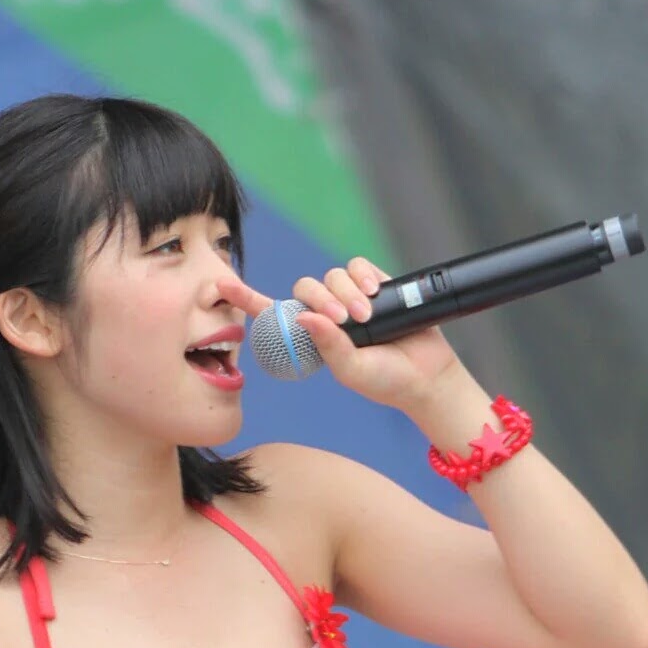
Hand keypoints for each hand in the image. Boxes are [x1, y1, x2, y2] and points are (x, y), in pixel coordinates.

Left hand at [217, 258, 461, 411]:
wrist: (427, 375)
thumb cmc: (385, 381)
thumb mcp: (351, 370)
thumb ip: (328, 345)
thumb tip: (304, 316)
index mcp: (312, 337)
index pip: (274, 313)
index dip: (247, 298)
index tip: (220, 284)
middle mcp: (327, 314)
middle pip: (307, 287)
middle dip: (322, 301)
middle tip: (345, 321)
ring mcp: (351, 298)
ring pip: (332, 276)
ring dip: (347, 293)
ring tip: (367, 317)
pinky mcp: (376, 285)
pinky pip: (358, 265)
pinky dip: (363, 276)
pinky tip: (376, 293)